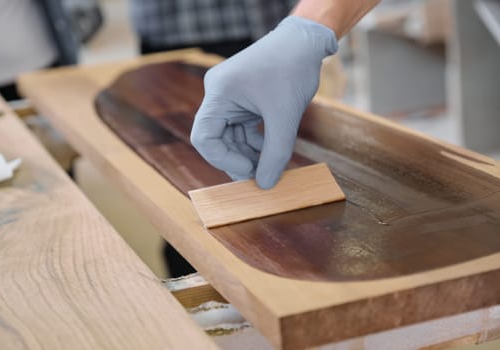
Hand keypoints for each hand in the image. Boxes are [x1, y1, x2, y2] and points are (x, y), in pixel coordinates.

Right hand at [190, 16, 336, 188]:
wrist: (305, 41)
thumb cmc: (293, 68)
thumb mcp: (286, 116)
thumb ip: (276, 154)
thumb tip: (266, 185)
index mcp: (220, 93)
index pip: (204, 137)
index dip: (223, 160)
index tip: (250, 171)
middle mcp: (218, 94)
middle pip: (216, 139)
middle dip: (237, 160)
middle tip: (260, 177)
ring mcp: (228, 96)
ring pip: (229, 136)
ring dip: (247, 153)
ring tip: (269, 165)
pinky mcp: (240, 99)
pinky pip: (240, 128)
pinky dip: (253, 142)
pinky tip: (270, 150)